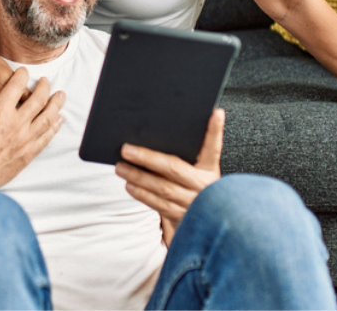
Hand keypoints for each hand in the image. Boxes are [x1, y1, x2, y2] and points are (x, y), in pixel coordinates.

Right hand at [0, 68, 64, 192]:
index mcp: (1, 112)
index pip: (17, 86)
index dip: (22, 75)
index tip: (24, 72)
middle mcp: (17, 124)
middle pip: (38, 99)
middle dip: (44, 87)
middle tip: (47, 81)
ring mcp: (25, 139)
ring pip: (47, 117)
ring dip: (56, 104)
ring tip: (60, 96)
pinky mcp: (29, 153)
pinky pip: (47, 136)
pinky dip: (55, 126)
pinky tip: (58, 120)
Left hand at [116, 109, 223, 241]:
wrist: (209, 224)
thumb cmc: (197, 190)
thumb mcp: (200, 172)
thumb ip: (190, 155)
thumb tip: (167, 133)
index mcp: (210, 170)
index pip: (214, 147)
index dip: (215, 130)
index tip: (216, 113)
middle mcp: (203, 186)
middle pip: (174, 168)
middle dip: (147, 158)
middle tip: (126, 149)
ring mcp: (193, 203)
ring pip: (162, 188)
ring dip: (138, 177)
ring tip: (121, 167)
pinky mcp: (181, 218)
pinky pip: (158, 204)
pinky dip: (142, 194)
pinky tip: (130, 186)